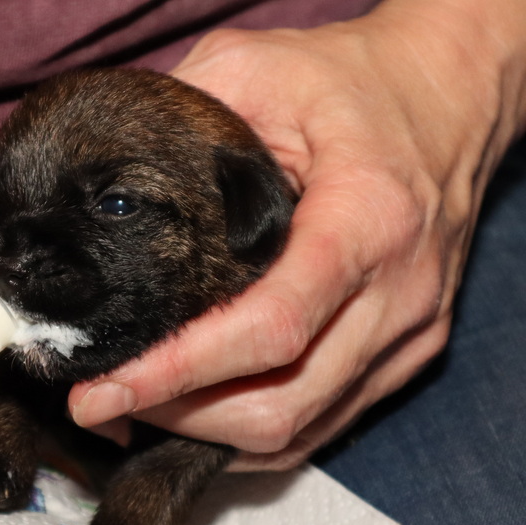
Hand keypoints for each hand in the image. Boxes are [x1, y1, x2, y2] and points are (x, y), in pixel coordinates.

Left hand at [69, 0, 525, 468]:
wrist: (450, 98)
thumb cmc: (354, 83)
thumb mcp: (261, 67)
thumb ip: (184, 115)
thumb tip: (105, 179)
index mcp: (367, 220)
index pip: (269, 328)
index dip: (179, 372)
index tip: (103, 388)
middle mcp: (397, 295)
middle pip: (277, 403)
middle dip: (175, 416)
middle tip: (99, 399)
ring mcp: (407, 335)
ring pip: (296, 429)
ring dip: (205, 432)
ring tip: (134, 404)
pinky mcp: (403, 355)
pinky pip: (319, 425)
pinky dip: (249, 433)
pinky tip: (195, 411)